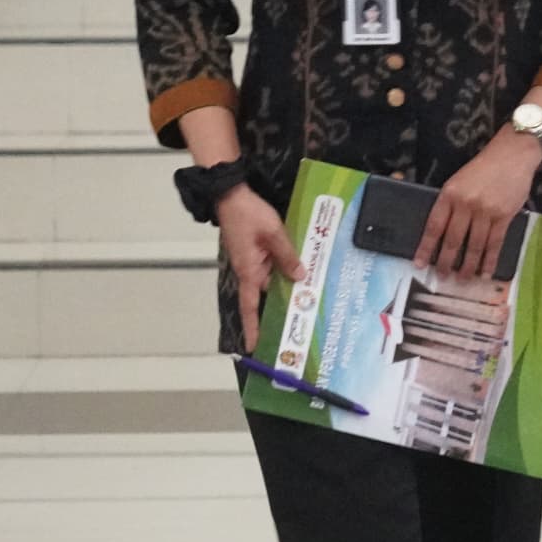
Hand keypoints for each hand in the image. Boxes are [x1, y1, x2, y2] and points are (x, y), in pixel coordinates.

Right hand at [214, 184, 300, 345]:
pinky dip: (284, 271)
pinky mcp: (255, 252)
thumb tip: (300, 277)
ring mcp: (251, 261)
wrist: (231, 194)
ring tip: (310, 299)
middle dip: (281, 308)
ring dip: (286, 287)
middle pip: (266, 296)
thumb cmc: (249, 214)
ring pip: (271, 281)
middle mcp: (248, 270)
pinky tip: (301, 272)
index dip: (253, 327)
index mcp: (248, 271)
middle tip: (302, 324)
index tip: (254, 347)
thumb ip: (287, 255)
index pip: (250, 306)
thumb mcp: (274, 233)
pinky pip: (271, 267)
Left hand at [420, 125, 541, 280]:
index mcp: (449, 194)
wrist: (512, 154)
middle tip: (442, 277)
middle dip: (446, 262)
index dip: (425, 248)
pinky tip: (485, 273)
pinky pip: (494, 243)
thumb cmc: (484, 167)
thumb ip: (451, 203)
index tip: (419, 264)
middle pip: (453, 240)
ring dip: (468, 266)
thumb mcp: (459, 181)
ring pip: (474, 245)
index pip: (434, 226)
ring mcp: (486, 211)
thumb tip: (443, 233)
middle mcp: (466, 204)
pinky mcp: (504, 216)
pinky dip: (489, 260)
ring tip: (462, 280)